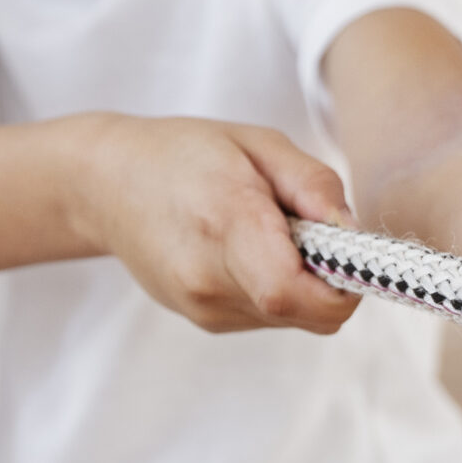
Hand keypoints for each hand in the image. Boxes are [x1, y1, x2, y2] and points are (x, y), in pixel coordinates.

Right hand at [77, 116, 360, 334]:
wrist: (106, 185)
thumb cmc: (185, 153)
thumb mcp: (258, 143)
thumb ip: (313, 185)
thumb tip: (355, 234)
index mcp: (225, 222)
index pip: (293, 291)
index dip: (341, 281)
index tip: (347, 247)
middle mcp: (209, 279)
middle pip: (307, 313)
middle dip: (330, 280)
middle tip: (310, 230)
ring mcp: (203, 307)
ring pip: (294, 318)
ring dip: (303, 284)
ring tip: (269, 233)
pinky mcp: (204, 319)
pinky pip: (270, 316)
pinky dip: (278, 288)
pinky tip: (249, 250)